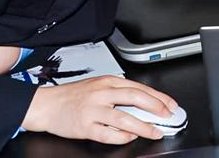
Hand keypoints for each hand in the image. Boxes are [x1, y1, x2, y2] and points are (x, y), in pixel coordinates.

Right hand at [21, 75, 177, 143]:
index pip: (139, 87)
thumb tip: (145, 103)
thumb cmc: (73, 96)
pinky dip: (121, 136)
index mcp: (108, 82)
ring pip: (124, 118)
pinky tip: (130, 137)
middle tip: (168, 116)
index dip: (158, 97)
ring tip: (155, 132)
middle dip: (156, 108)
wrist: (46, 104)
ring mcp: (93, 110)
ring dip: (143, 127)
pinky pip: (107, 133)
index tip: (171, 105)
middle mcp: (102, 93)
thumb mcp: (99, 86)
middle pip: (135, 98)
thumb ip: (119, 92)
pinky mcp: (85, 126)